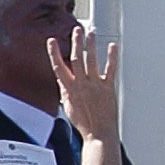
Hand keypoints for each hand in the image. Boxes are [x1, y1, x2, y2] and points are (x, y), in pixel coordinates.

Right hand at [47, 28, 117, 142]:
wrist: (99, 134)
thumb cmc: (84, 124)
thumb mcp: (68, 107)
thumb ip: (65, 91)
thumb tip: (61, 80)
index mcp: (70, 90)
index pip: (59, 67)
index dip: (55, 53)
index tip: (52, 41)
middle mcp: (82, 85)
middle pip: (77, 59)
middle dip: (76, 43)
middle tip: (76, 30)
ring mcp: (96, 86)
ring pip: (92, 61)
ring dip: (91, 45)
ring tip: (91, 32)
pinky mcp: (108, 88)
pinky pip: (111, 69)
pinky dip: (112, 57)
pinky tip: (112, 46)